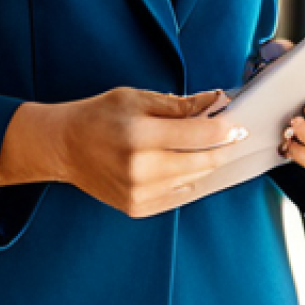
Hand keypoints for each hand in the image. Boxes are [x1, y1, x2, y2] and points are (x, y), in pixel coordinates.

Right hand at [55, 86, 251, 218]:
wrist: (65, 146)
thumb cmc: (99, 116)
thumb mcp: (136, 97)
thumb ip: (177, 104)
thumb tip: (214, 101)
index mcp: (140, 133)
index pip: (198, 134)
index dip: (224, 128)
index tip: (238, 124)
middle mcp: (141, 167)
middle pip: (202, 161)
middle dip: (222, 147)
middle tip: (231, 135)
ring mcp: (139, 192)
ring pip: (193, 179)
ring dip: (206, 163)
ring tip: (206, 146)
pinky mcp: (137, 207)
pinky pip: (178, 196)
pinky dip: (188, 179)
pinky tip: (184, 164)